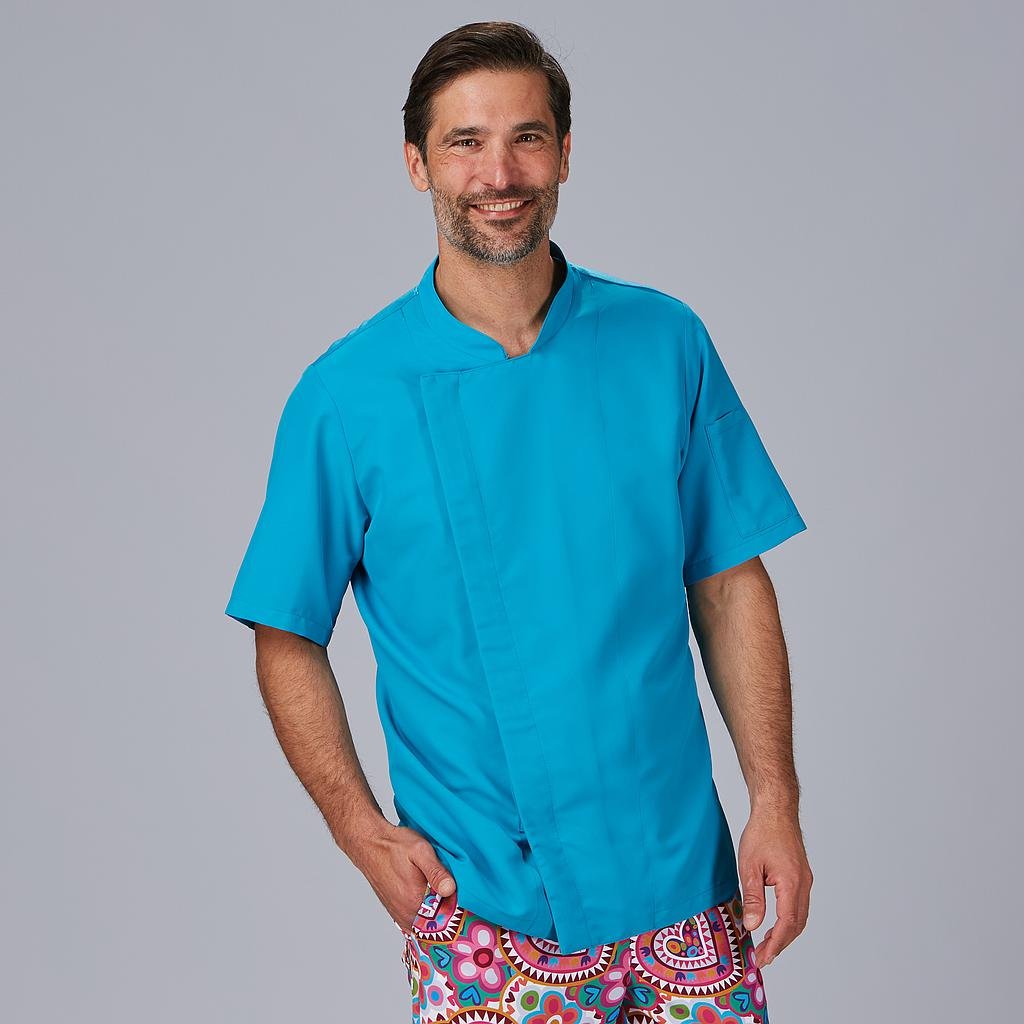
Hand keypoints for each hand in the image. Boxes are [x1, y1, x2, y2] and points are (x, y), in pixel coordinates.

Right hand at [343, 818, 456, 931]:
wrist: (370, 844)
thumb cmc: (394, 846)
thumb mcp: (420, 851)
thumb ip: (436, 872)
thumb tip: (451, 889)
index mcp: (415, 902)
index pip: (447, 917)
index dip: (460, 907)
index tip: (466, 896)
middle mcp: (407, 914)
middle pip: (438, 923)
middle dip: (449, 910)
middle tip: (454, 891)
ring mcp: (401, 915)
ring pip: (428, 923)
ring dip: (437, 911)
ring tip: (441, 891)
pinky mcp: (397, 912)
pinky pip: (417, 921)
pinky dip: (426, 912)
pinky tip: (430, 895)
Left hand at [737, 806, 812, 968]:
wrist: (776, 810)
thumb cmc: (762, 832)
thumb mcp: (750, 865)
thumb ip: (753, 898)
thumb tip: (752, 926)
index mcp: (792, 883)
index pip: (787, 924)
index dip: (775, 944)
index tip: (763, 957)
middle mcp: (804, 884)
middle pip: (797, 925)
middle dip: (780, 943)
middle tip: (763, 957)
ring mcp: (805, 880)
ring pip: (800, 916)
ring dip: (785, 933)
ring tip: (767, 944)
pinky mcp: (802, 876)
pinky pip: (799, 905)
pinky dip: (788, 919)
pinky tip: (775, 922)